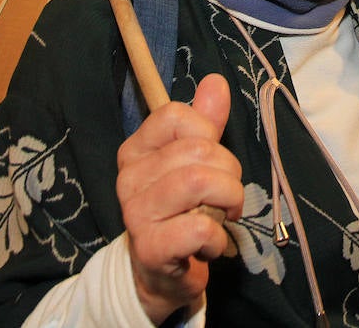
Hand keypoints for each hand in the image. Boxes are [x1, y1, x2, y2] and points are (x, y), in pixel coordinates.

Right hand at [116, 74, 243, 324]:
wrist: (161, 275)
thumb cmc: (182, 212)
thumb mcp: (195, 162)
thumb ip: (205, 123)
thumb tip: (216, 82)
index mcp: (137, 149)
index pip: (175, 115)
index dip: (207, 134)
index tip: (212, 160)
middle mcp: (130, 177)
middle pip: (197, 150)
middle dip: (229, 173)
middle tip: (226, 196)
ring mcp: (136, 213)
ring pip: (200, 182)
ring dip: (228, 202)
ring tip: (222, 217)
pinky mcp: (150, 247)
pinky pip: (199, 227)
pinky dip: (217, 237)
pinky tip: (209, 244)